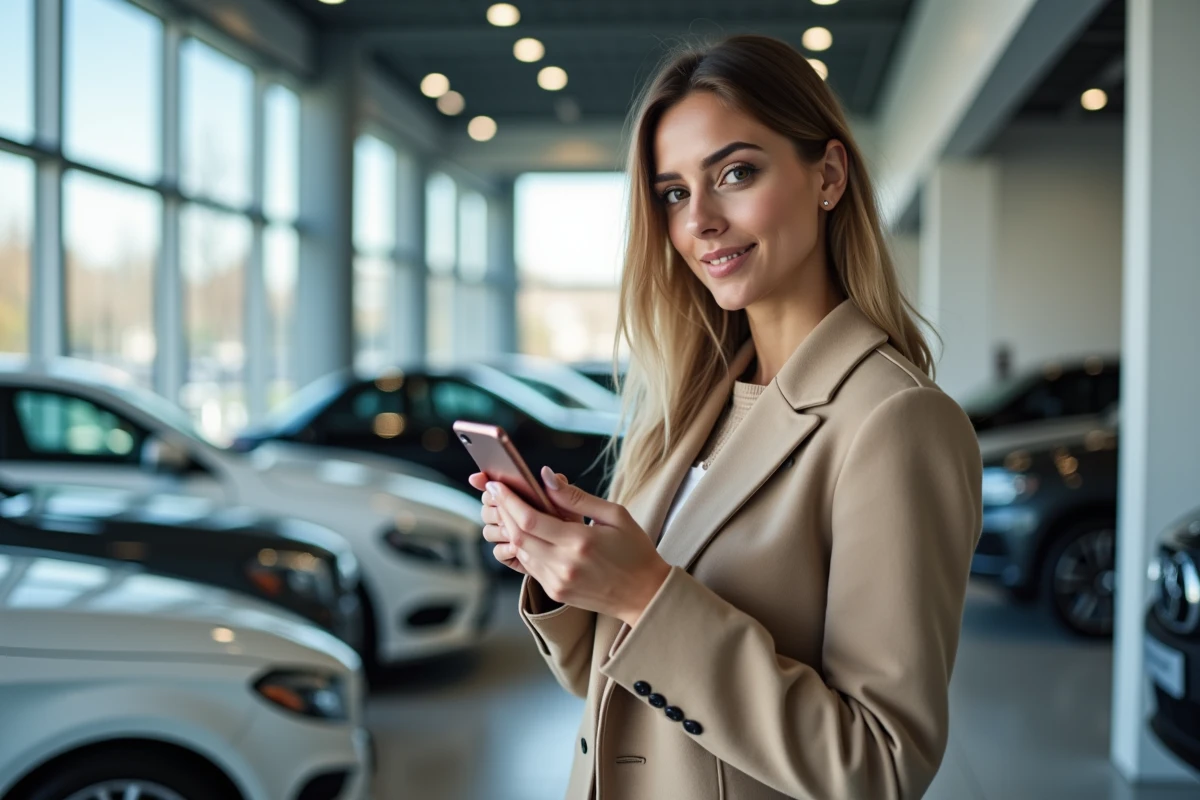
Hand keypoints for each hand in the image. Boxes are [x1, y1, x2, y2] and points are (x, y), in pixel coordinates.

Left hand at [485, 466, 670, 626]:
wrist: (645, 595)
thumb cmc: (635, 551)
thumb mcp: (615, 515)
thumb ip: (577, 497)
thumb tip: (546, 477)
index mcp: (581, 542)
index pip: (530, 519)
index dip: (509, 500)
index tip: (497, 485)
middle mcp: (565, 565)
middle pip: (518, 535)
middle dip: (504, 511)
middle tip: (498, 492)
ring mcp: (558, 582)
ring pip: (520, 551)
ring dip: (511, 529)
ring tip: (510, 509)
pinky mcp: (556, 592)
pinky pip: (529, 566)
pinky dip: (524, 546)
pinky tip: (528, 533)